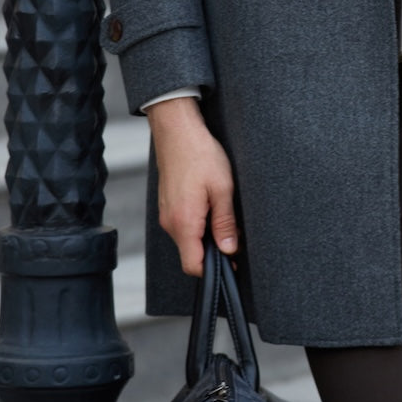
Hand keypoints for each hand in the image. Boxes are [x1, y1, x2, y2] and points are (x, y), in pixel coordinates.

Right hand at [146, 96, 238, 276]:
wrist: (177, 130)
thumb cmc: (200, 154)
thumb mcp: (222, 188)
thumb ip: (225, 222)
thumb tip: (229, 250)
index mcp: (183, 222)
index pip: (193, 265)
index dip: (213, 271)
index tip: (232, 264)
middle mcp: (170, 223)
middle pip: (191, 254)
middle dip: (213, 252)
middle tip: (234, 236)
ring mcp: (166, 214)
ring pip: (188, 239)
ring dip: (206, 236)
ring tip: (223, 215)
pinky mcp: (167, 205)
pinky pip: (183, 225)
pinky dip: (198, 224)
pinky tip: (211, 206)